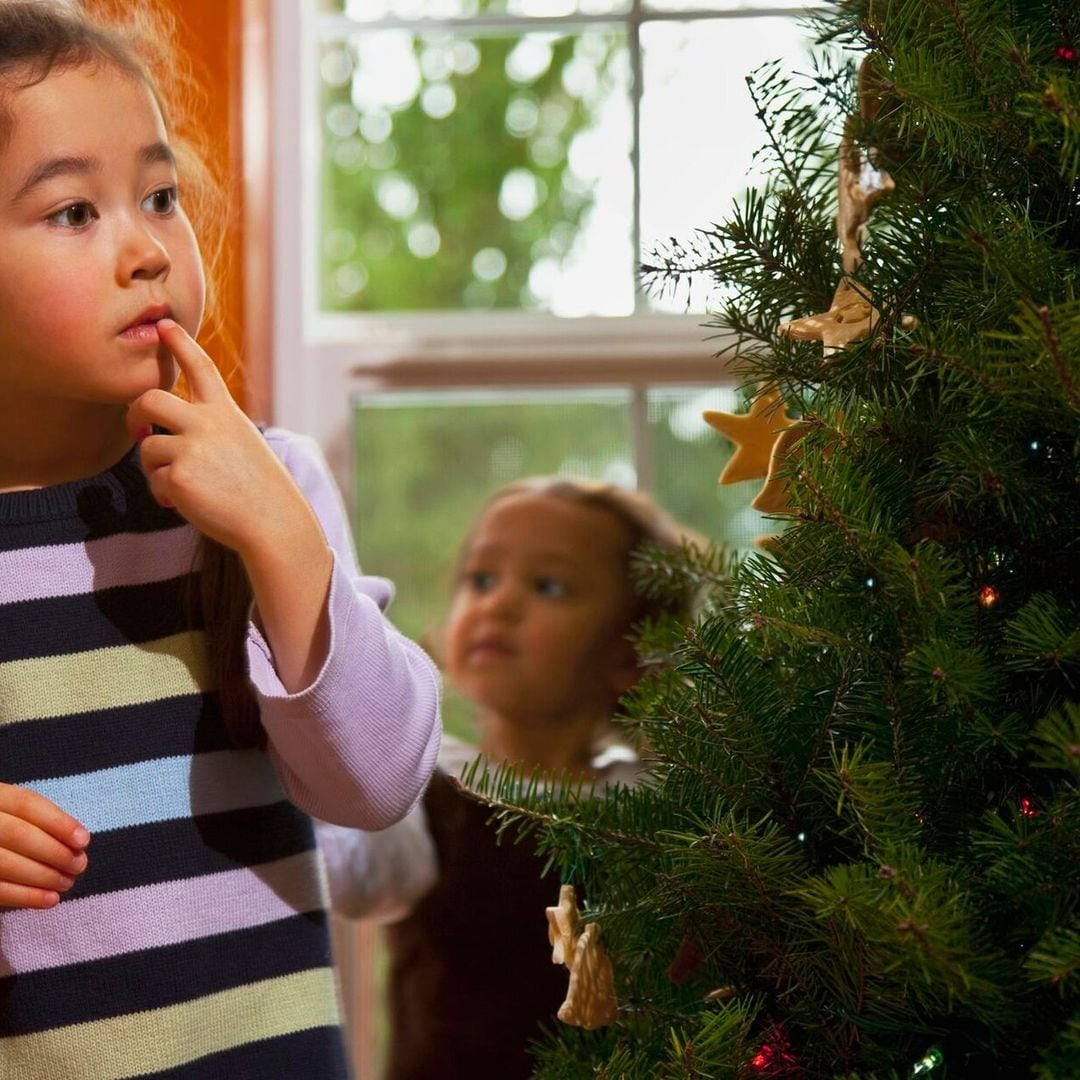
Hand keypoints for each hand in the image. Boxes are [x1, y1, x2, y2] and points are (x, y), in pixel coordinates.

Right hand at [0, 783, 89, 909]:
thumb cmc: (9, 826)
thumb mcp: (17, 812)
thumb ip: (40, 821)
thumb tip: (78, 842)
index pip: (27, 805)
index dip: (59, 823)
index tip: (84, 840)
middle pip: (18, 835)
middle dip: (54, 852)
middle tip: (79, 865)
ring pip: (6, 864)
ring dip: (43, 877)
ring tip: (67, 883)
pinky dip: (26, 897)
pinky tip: (50, 900)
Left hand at [128, 319, 333, 692]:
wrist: (273, 522)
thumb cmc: (259, 492)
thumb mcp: (242, 448)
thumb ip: (207, 434)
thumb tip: (158, 436)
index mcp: (226, 414)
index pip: (201, 368)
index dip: (181, 344)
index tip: (165, 326)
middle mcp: (207, 423)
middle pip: (150, 399)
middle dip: (134, 412)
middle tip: (138, 427)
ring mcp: (191, 447)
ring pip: (147, 446)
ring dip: (155, 468)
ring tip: (181, 486)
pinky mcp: (178, 474)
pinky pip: (154, 479)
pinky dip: (165, 494)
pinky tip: (188, 502)